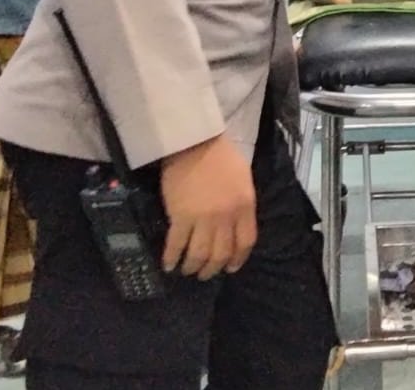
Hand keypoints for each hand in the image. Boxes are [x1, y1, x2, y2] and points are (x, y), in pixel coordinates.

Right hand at [159, 133, 257, 280]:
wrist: (194, 141)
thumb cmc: (220, 155)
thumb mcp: (243, 178)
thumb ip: (242, 203)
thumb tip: (237, 224)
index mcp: (245, 206)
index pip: (245, 242)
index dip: (238, 259)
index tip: (230, 268)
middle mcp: (226, 217)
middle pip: (221, 253)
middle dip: (213, 268)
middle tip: (205, 274)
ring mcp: (203, 218)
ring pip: (200, 254)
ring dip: (193, 267)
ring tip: (187, 271)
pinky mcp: (180, 216)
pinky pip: (176, 244)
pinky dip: (172, 258)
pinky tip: (168, 265)